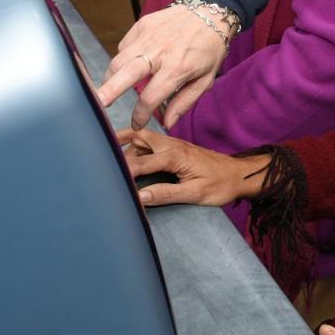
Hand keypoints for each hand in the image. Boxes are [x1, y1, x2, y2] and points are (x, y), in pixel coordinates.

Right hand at [97, 2, 230, 128]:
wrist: (211, 11)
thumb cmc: (210, 49)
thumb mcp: (205, 80)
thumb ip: (184, 102)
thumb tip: (167, 123)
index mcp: (177, 67)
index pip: (150, 97)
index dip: (140, 114)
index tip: (136, 124)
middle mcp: (159, 51)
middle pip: (126, 73)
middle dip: (108, 90)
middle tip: (96, 104)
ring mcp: (148, 35)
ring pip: (119, 59)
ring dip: (111, 78)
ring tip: (109, 90)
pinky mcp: (142, 24)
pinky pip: (124, 46)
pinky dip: (123, 59)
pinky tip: (129, 66)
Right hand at [117, 127, 266, 206]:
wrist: (238, 174)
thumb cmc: (220, 185)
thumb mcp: (195, 194)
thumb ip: (166, 194)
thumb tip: (140, 197)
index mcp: (173, 155)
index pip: (139, 163)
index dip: (122, 172)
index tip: (105, 180)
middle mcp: (170, 145)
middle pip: (136, 138)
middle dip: (116, 144)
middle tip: (96, 154)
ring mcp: (172, 144)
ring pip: (142, 137)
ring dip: (125, 143)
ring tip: (106, 154)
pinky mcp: (174, 147)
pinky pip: (149, 142)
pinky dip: (135, 145)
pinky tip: (128, 154)